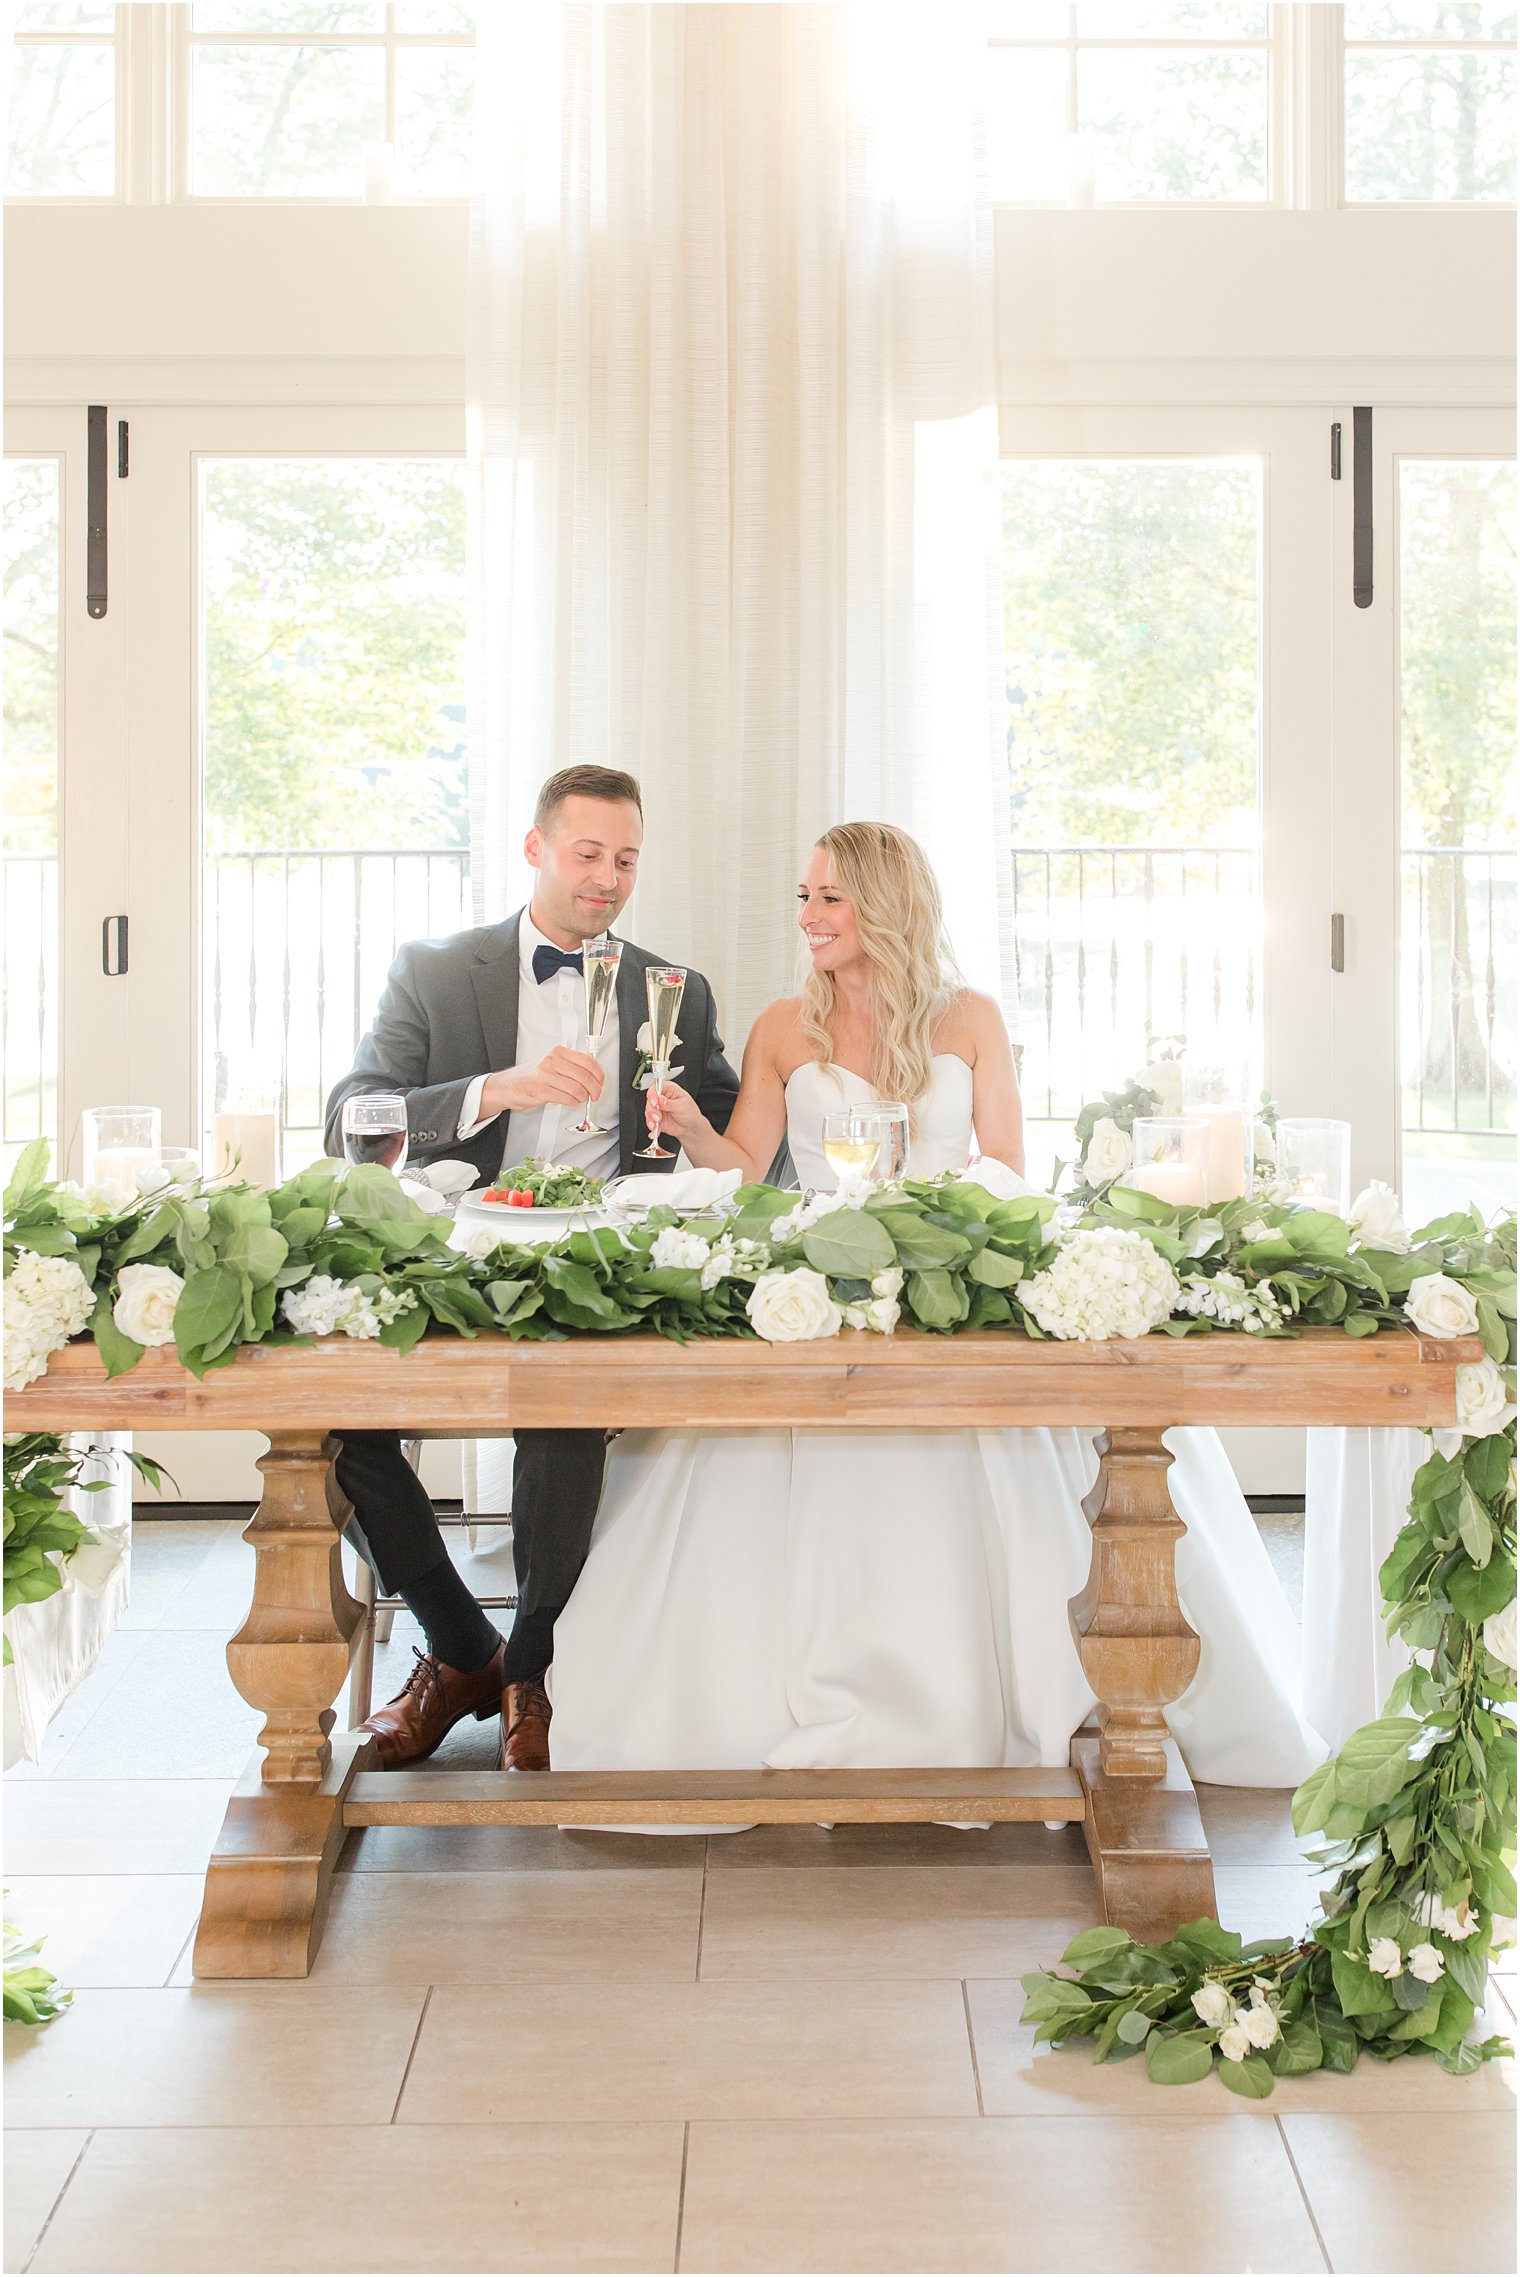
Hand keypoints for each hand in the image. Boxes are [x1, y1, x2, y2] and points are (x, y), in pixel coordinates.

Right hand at [482, 1048, 604, 1117]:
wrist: (507, 1086)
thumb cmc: (530, 1076)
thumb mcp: (552, 1062)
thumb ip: (571, 1063)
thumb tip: (594, 1067)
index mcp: (558, 1052)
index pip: (589, 1061)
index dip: (600, 1075)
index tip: (601, 1082)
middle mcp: (552, 1061)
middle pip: (586, 1076)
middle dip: (595, 1089)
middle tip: (595, 1095)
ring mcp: (546, 1075)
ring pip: (578, 1089)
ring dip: (583, 1098)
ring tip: (580, 1099)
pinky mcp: (542, 1091)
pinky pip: (567, 1099)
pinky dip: (573, 1103)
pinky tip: (571, 1102)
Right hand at [646, 1079, 708, 1148]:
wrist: (691, 1128)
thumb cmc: (690, 1113)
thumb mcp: (682, 1106)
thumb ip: (670, 1103)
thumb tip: (660, 1099)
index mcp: (669, 1090)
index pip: (656, 1087)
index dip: (653, 1094)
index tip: (655, 1102)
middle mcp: (661, 1098)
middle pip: (650, 1100)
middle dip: (652, 1109)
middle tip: (658, 1116)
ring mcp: (658, 1109)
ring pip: (648, 1111)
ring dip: (651, 1119)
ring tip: (657, 1124)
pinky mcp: (655, 1119)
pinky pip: (650, 1122)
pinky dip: (652, 1127)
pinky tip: (654, 1131)